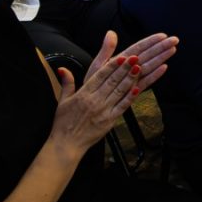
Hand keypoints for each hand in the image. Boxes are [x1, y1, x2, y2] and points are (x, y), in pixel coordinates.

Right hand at [50, 31, 168, 155]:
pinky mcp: (110, 120)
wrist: (66, 144)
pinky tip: (139, 89)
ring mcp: (103, 110)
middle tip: (136, 57)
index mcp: (84, 94)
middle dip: (125, 68)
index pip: (100, 76)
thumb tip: (62, 68)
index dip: (112, 66)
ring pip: (119, 91)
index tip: (122, 56)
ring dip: (130, 79)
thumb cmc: (64, 123)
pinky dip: (130, 98)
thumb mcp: (63, 101)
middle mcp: (94, 100)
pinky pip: (122, 107)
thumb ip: (67, 83)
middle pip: (112, 81)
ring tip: (139, 68)